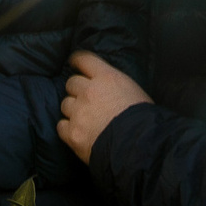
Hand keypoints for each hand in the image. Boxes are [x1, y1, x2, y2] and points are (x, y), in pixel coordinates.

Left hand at [57, 50, 149, 165]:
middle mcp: (89, 92)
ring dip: (73, 109)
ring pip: (65, 104)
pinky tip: (78, 132)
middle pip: (72, 83)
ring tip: (85, 118)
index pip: (84, 60)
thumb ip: (115, 85)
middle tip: (86, 99)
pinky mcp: (73, 133)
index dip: (77, 61)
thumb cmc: (144, 119)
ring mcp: (79, 113)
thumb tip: (109, 87)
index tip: (74, 63)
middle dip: (77, 90)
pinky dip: (68, 128)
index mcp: (106, 78)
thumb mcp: (135, 91)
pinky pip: (61, 126)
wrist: (138, 146)